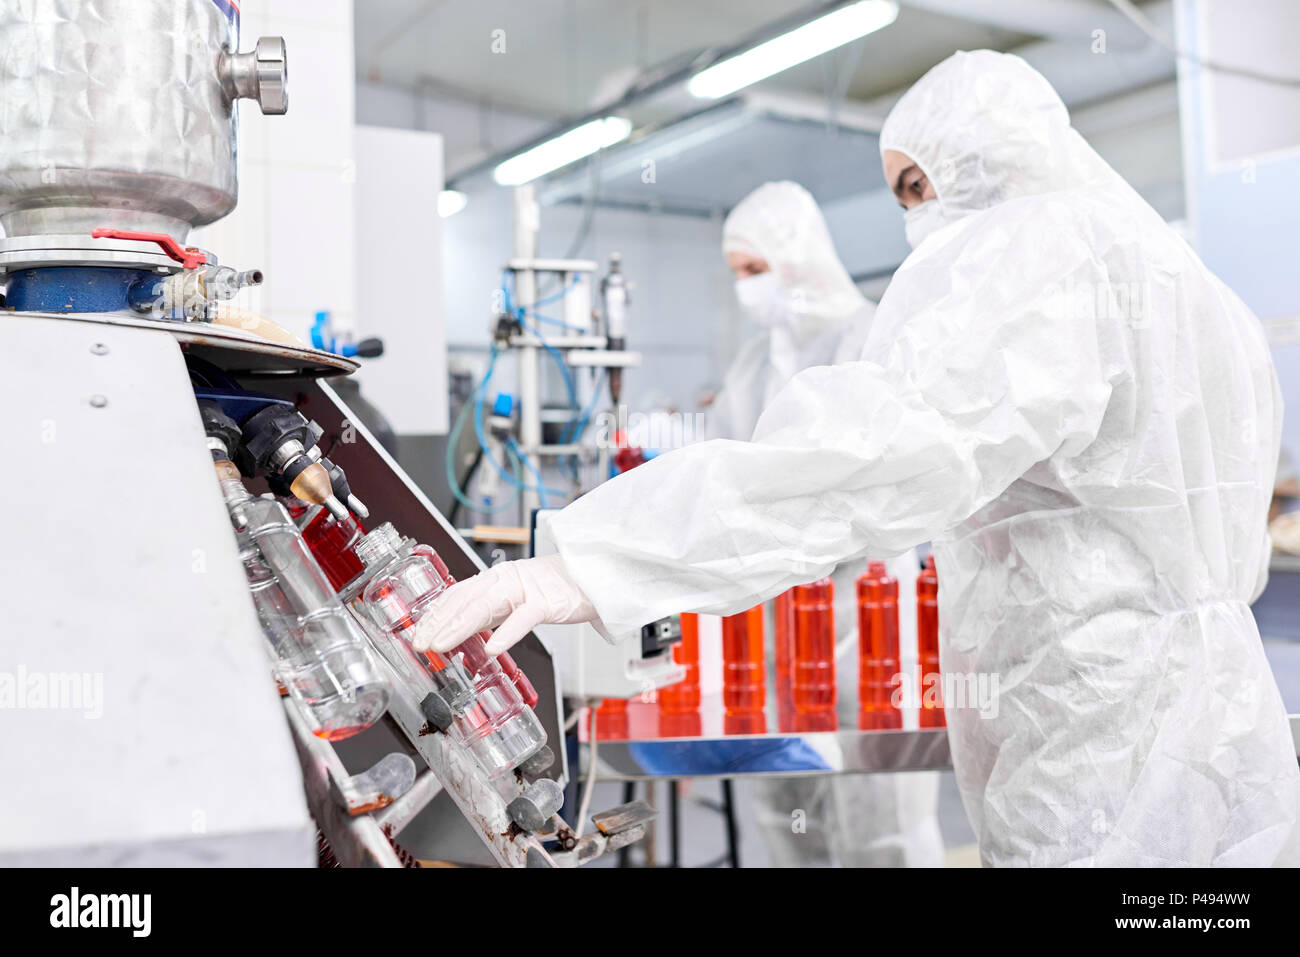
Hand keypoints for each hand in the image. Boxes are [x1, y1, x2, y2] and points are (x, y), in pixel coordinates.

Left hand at [411, 554, 599, 655]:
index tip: (418, 633)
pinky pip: (524, 617)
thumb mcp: (517, 599)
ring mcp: (527, 588)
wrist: (596, 574)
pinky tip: (493, 648)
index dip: (435, 614)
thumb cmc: (559, 588)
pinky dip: (507, 632)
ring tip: (441, 644)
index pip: (457, 594)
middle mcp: (507, 579)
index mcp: (497, 579)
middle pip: (465, 599)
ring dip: (460, 626)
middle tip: (420, 642)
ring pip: (486, 605)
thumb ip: (492, 612)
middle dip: (438, 622)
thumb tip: (463, 631)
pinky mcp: (549, 601)